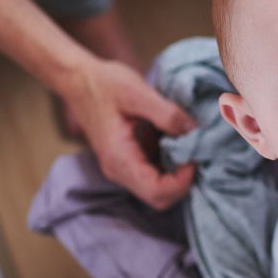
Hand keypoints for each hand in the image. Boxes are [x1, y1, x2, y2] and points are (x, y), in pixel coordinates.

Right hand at [61, 57, 196, 209]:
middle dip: (185, 181)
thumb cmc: (104, 84)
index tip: (196, 155)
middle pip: (160, 198)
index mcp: (119, 159)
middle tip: (198, 152)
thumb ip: (167, 114)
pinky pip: (155, 175)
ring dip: (180, 175)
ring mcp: (124, 168)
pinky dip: (173, 167)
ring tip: (193, 148)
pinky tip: (182, 145)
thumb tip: (194, 131)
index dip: (183, 181)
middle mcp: (119, 171)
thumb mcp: (137, 92)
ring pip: (159, 190)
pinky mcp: (130, 160)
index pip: (157, 192)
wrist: (79, 79)